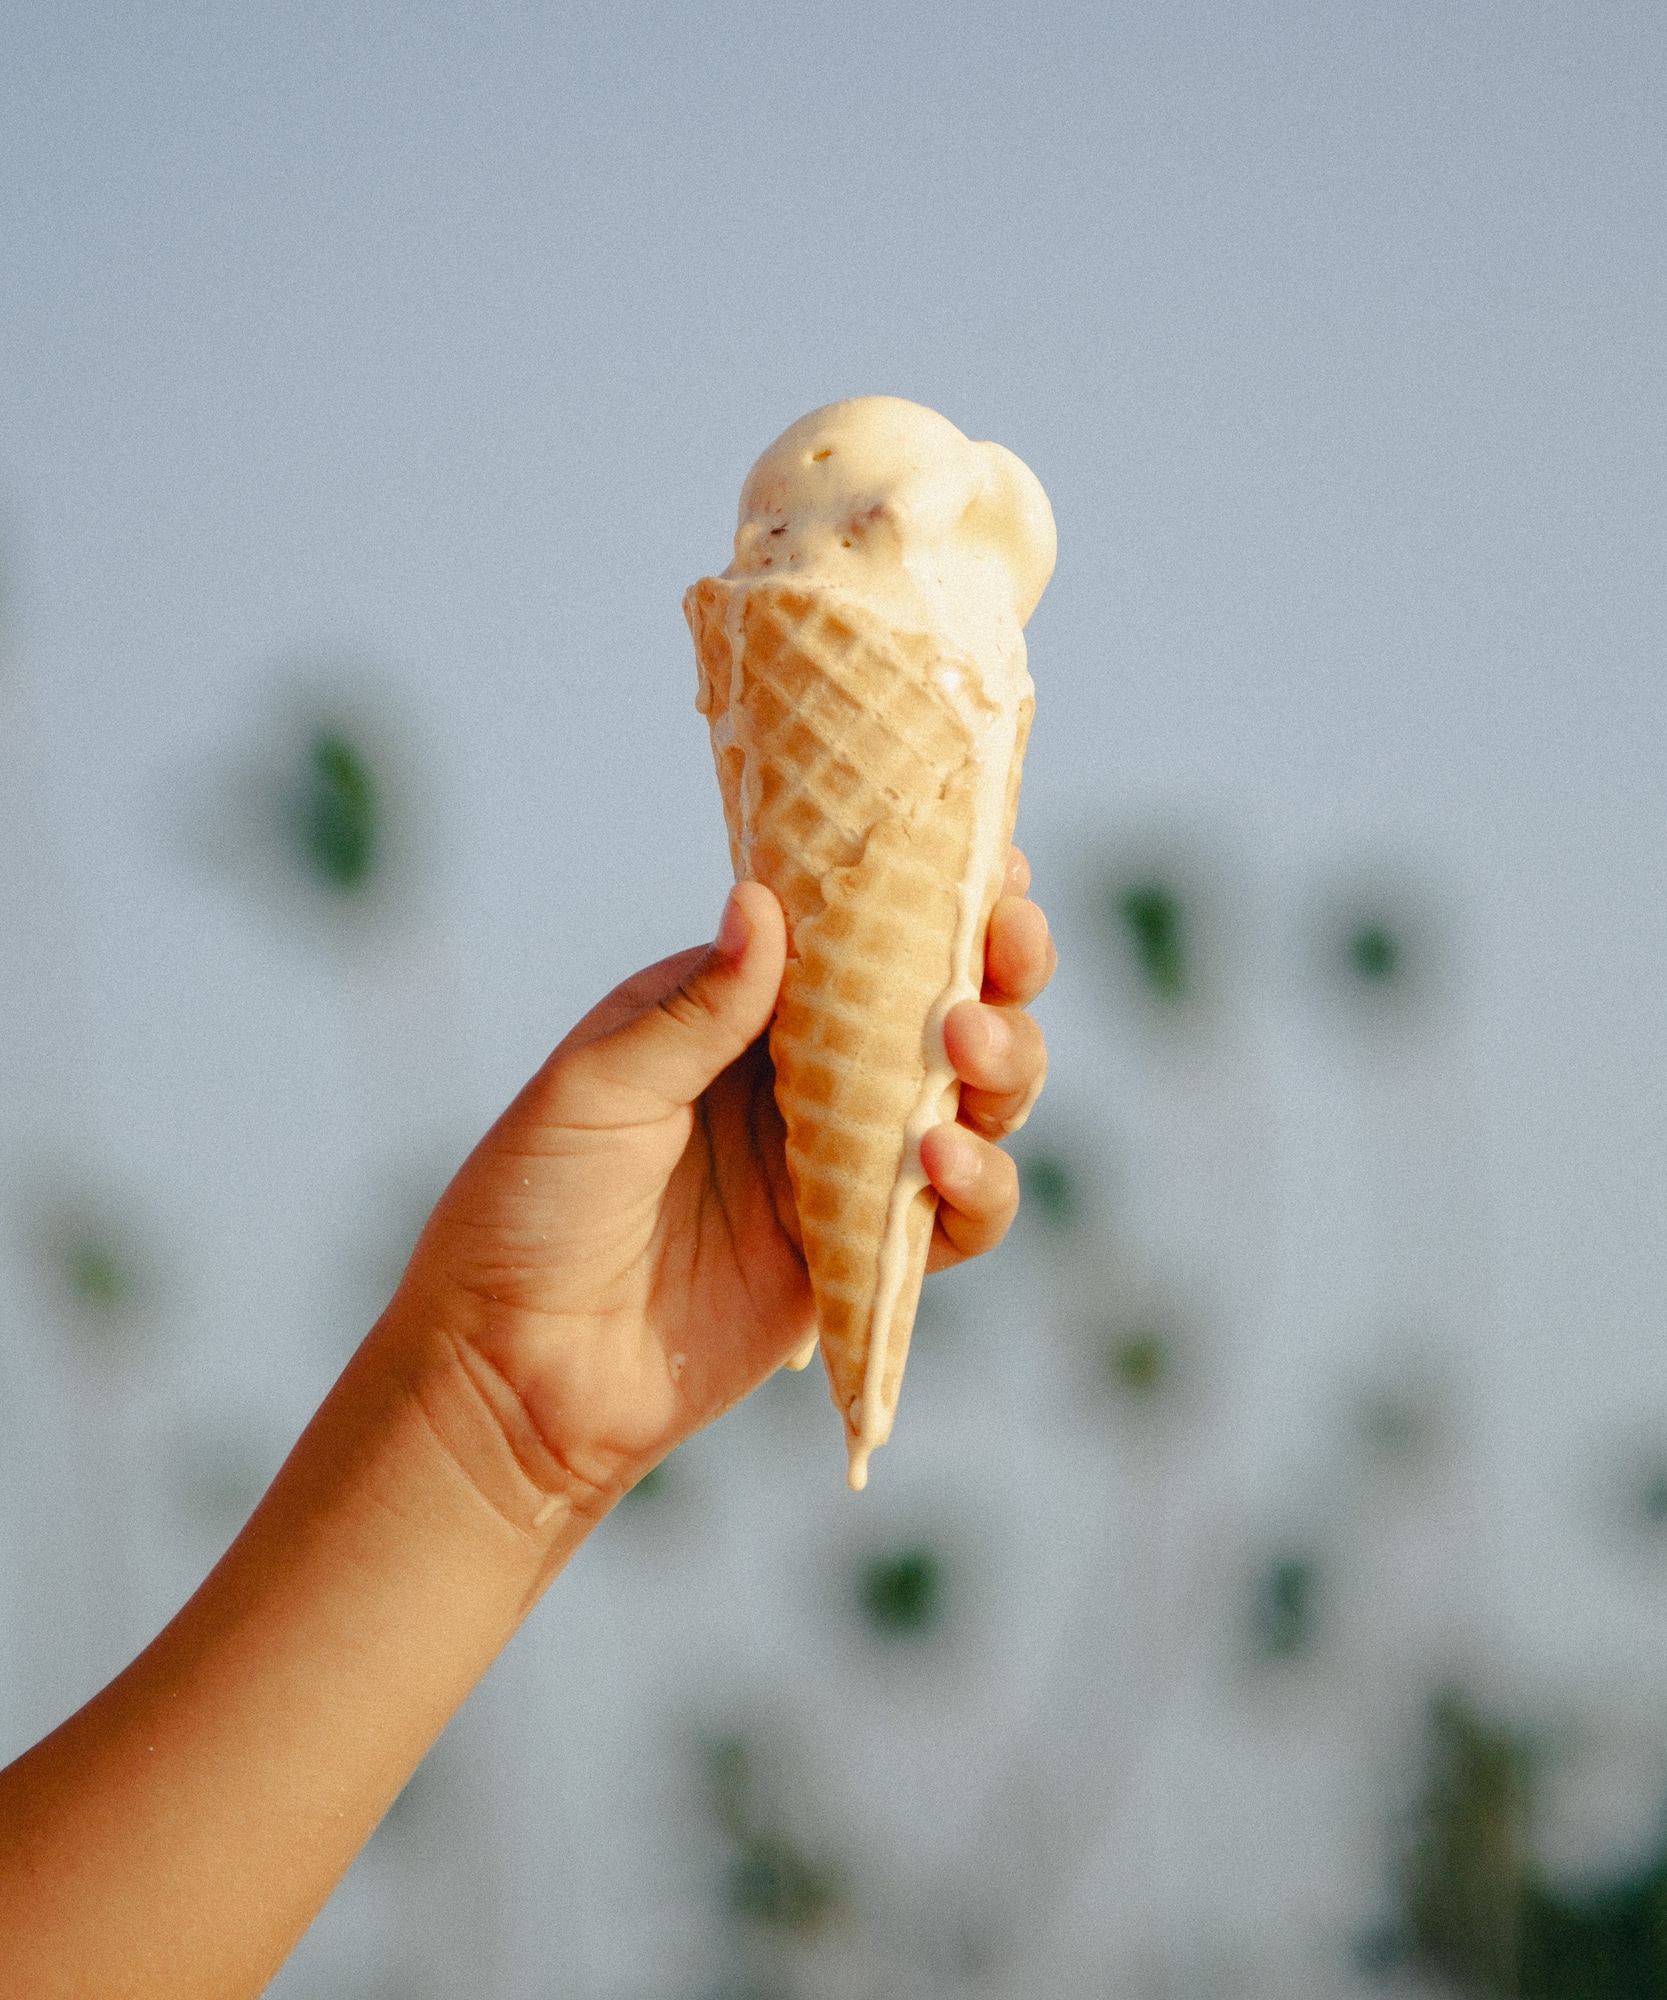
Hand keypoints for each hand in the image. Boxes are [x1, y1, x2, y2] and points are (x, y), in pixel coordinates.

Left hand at [394, 850, 1054, 1525]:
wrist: (511, 1367)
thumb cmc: (528, 1207)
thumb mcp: (597, 1090)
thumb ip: (695, 1010)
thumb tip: (765, 902)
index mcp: (742, 1013)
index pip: (859, 938)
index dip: (934, 898)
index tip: (991, 862)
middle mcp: (806, 1080)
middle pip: (943, 1010)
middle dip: (996, 973)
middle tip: (1005, 951)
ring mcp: (840, 1169)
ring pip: (971, 1105)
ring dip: (1002, 1070)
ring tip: (968, 1054)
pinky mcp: (857, 1258)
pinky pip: (954, 1221)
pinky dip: (981, 1187)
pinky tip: (945, 1162)